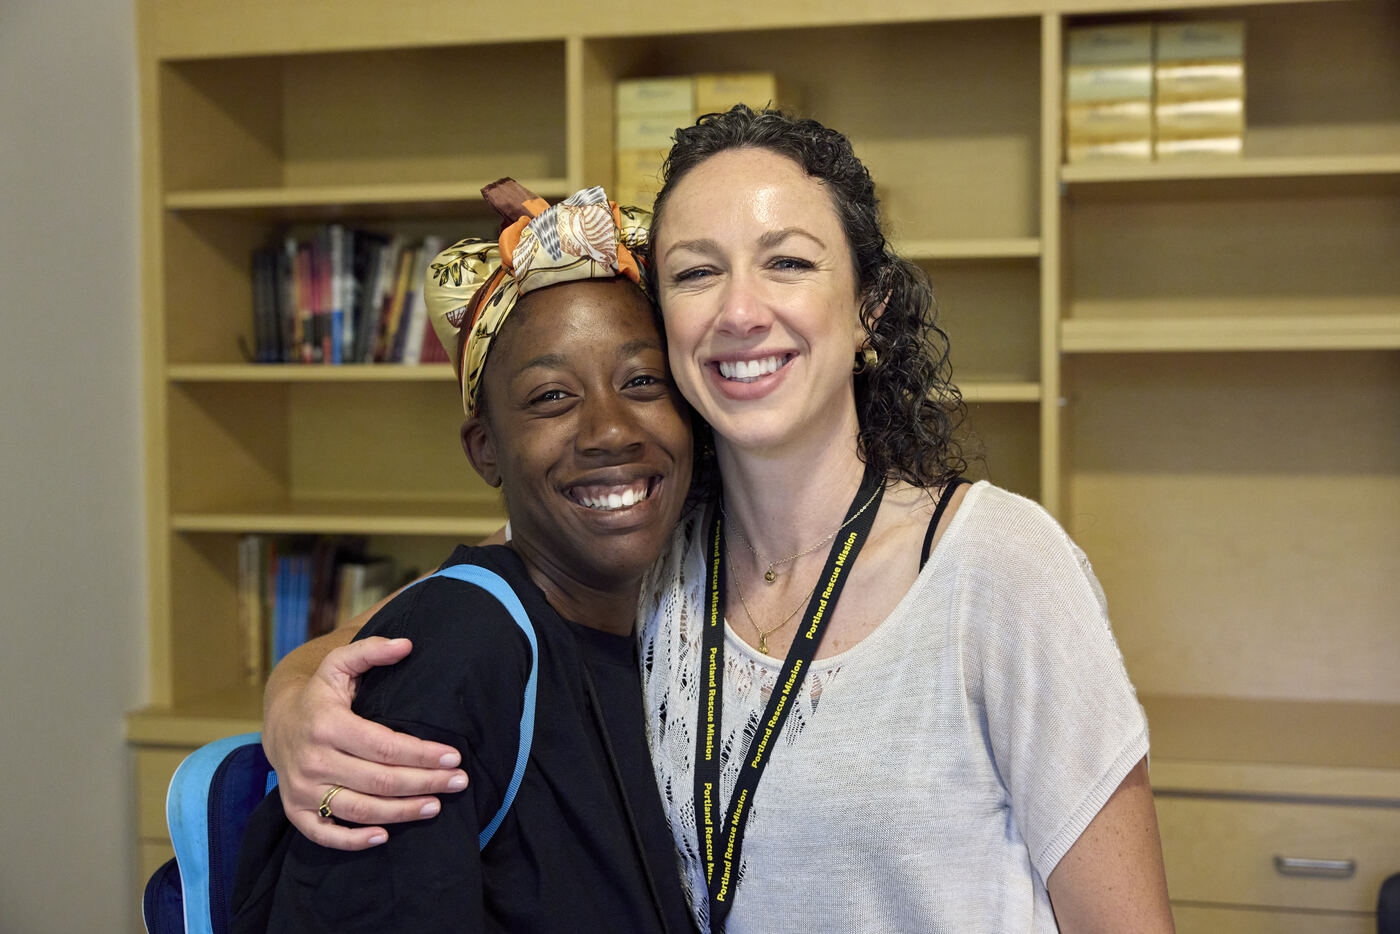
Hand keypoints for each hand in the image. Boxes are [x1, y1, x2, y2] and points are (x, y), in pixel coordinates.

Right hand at [262, 635, 468, 849]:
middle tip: (459, 782)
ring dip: (402, 813)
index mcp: (326, 724)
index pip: (384, 746)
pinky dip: (354, 841)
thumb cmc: (322, 693)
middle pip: (379, 781)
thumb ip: (371, 650)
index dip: (422, 753)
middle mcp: (312, 760)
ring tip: (437, 806)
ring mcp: (302, 789)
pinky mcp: (295, 811)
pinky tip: (385, 836)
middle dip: (425, 783)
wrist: (278, 720)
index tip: (455, 756)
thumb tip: (406, 644)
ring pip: (359, 810)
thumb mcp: (339, 664)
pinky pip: (324, 834)